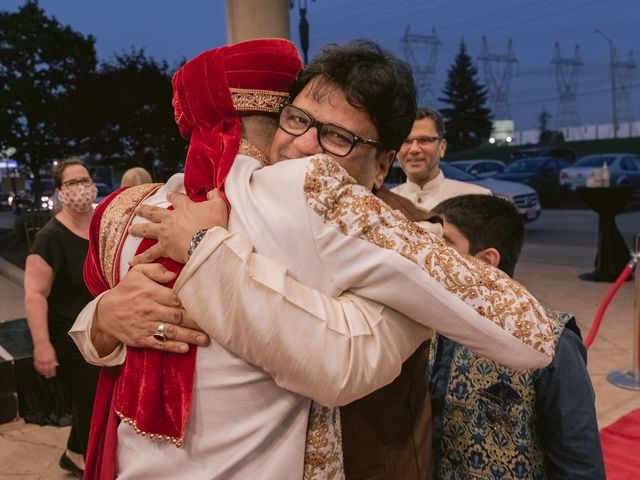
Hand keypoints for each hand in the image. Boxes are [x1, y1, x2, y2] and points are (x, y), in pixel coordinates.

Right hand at [34, 341, 57, 378]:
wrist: (42, 343)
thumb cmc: (49, 348)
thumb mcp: (54, 354)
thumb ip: (54, 360)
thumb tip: (56, 365)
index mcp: (51, 359)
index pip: (52, 368)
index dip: (52, 372)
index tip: (53, 375)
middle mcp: (46, 361)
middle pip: (47, 370)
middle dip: (48, 374)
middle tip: (48, 377)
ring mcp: (40, 360)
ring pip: (41, 369)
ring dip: (43, 373)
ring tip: (44, 375)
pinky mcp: (36, 359)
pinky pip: (36, 366)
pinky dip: (38, 370)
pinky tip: (39, 371)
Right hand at [92, 263, 208, 355]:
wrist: (104, 313)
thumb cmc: (126, 291)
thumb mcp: (136, 273)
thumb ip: (156, 269)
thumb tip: (173, 274)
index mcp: (151, 293)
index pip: (176, 298)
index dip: (191, 303)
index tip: (207, 305)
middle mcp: (150, 310)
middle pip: (177, 316)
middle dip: (195, 322)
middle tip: (213, 325)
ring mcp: (146, 326)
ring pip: (171, 331)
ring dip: (189, 336)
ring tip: (205, 340)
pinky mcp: (142, 339)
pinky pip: (159, 344)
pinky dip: (172, 347)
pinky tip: (185, 349)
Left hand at [129, 189, 228, 264]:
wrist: (207, 243)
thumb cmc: (214, 225)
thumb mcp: (219, 206)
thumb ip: (215, 196)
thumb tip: (212, 191)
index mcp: (184, 208)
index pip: (176, 199)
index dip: (173, 196)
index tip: (169, 195)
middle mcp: (171, 219)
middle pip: (154, 212)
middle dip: (146, 210)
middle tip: (138, 209)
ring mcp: (165, 233)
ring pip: (147, 230)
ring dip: (138, 229)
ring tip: (130, 230)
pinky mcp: (164, 248)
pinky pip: (150, 254)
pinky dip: (140, 258)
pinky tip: (131, 261)